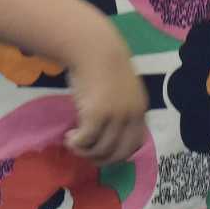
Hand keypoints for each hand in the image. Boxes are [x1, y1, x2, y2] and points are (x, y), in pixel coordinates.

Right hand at [64, 31, 149, 162]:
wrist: (94, 49)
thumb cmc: (103, 67)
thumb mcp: (121, 90)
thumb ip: (120, 109)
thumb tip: (109, 133)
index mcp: (140, 109)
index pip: (135, 144)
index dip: (118, 153)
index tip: (102, 152)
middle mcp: (132, 115)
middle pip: (120, 152)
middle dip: (101, 159)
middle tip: (85, 153)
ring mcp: (115, 116)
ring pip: (101, 150)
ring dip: (84, 151)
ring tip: (74, 141)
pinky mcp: (96, 115)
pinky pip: (85, 141)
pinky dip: (76, 144)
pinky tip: (69, 136)